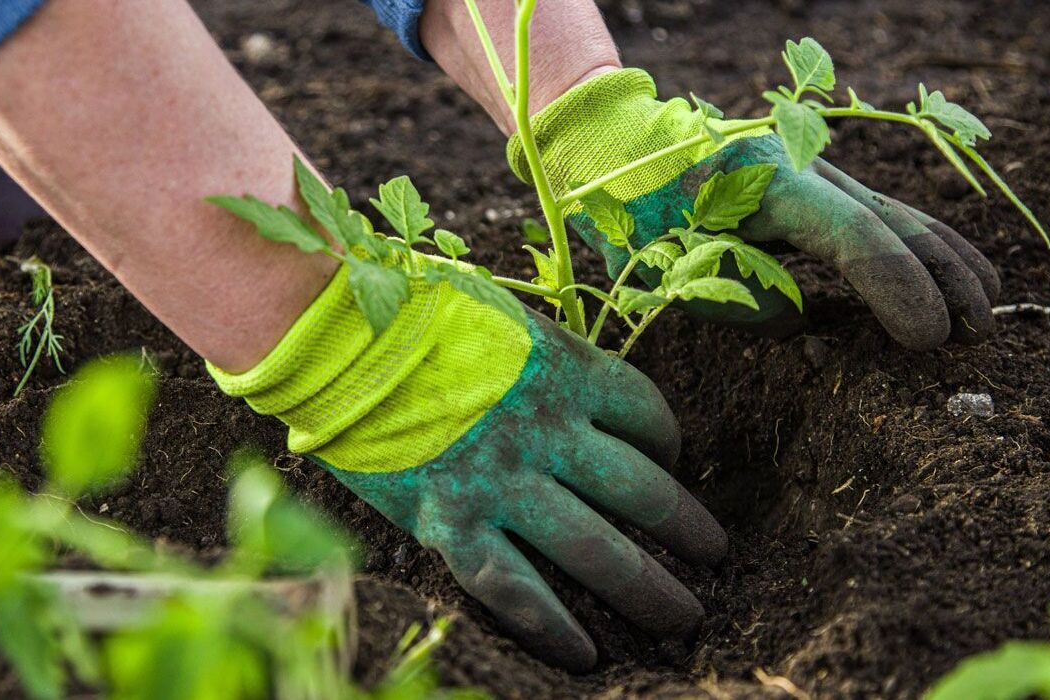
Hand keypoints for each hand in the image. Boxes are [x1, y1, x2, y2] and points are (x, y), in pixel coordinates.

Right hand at [211, 268, 725, 671]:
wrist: (332, 333)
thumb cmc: (412, 309)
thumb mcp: (500, 315)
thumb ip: (543, 353)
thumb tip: (568, 383)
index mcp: (566, 369)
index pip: (647, 414)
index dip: (669, 443)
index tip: (670, 461)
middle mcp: (549, 431)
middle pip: (641, 490)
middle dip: (687, 528)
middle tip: (716, 556)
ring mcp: (503, 483)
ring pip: (596, 549)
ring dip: (649, 588)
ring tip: (684, 618)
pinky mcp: (451, 523)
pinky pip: (517, 589)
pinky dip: (555, 627)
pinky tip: (587, 656)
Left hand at [511, 69, 1000, 349]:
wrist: (621, 148)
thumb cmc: (635, 212)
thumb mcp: (669, 265)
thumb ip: (739, 298)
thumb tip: (803, 321)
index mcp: (767, 183)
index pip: (854, 239)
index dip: (899, 290)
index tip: (927, 340)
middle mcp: (804, 166)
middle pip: (893, 222)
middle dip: (942, 280)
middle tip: (975, 335)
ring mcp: (815, 169)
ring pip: (898, 213)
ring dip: (947, 262)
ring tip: (988, 309)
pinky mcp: (815, 183)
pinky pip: (881, 215)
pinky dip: (922, 246)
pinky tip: (956, 273)